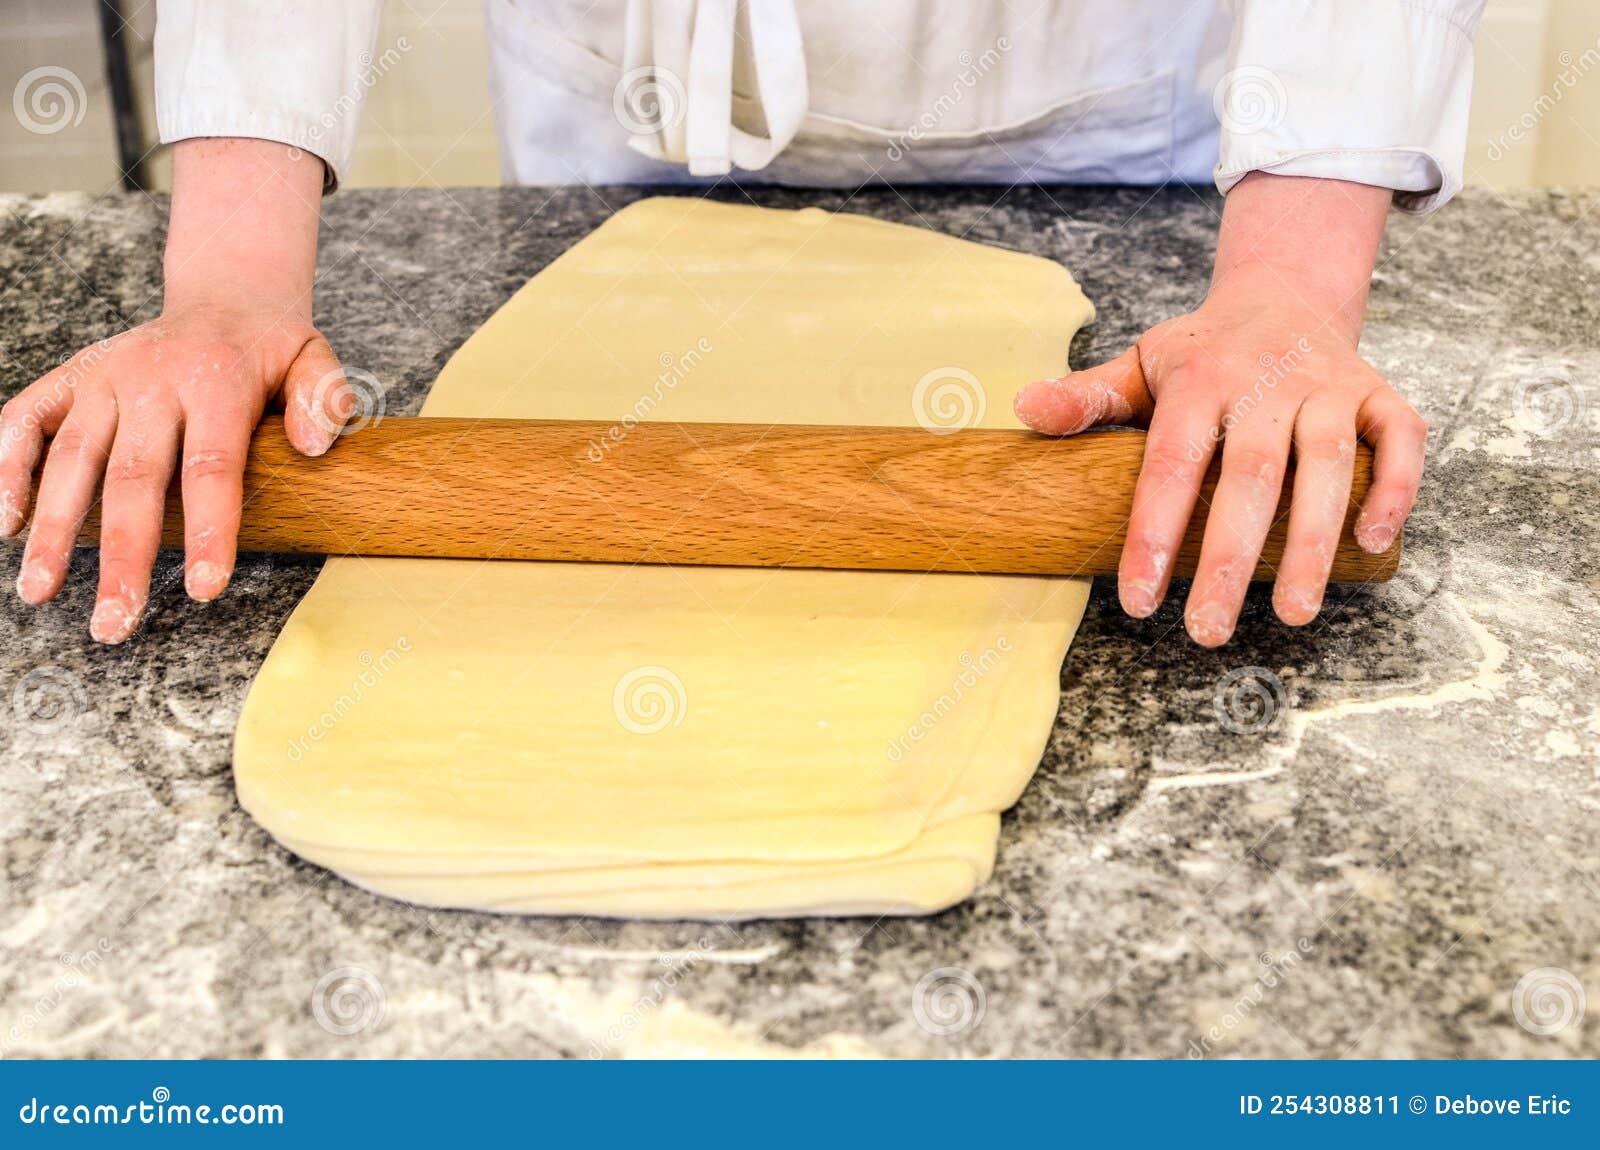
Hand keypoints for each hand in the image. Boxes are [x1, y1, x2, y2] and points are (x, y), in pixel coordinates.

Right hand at [1, 305, 350, 641]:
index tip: (203, 591)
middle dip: (121, 556)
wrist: (226, 295)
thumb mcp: (315, 357)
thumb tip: (314, 445)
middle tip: (113, 625)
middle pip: (133, 477)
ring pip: (70, 458)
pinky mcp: (70, 377)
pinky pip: (23, 420)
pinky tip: (5, 525)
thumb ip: (323, 397)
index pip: (212, 466)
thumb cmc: (271, 348)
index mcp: (217, 382)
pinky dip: (5, 468)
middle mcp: (152, 380)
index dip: (209, 531)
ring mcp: (104, 378)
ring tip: (38, 594)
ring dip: (51, 529)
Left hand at [1013, 174, 1424, 645]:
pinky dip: (1396, 488)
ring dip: (1314, 542)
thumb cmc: (1203, 349)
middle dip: (1231, 559)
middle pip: (1252, 476)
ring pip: (1328, 465)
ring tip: (1294, 614)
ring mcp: (1329, 386)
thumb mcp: (1140, 363)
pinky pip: (1401, 439)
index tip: (1140, 600)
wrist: (1284, 291)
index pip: (1173, 462)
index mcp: (1201, 377)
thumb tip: (1022, 407)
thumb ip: (1087, 396)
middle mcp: (1268, 380)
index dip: (1155, 532)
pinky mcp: (1379, 394)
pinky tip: (1373, 543)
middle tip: (1209, 631)